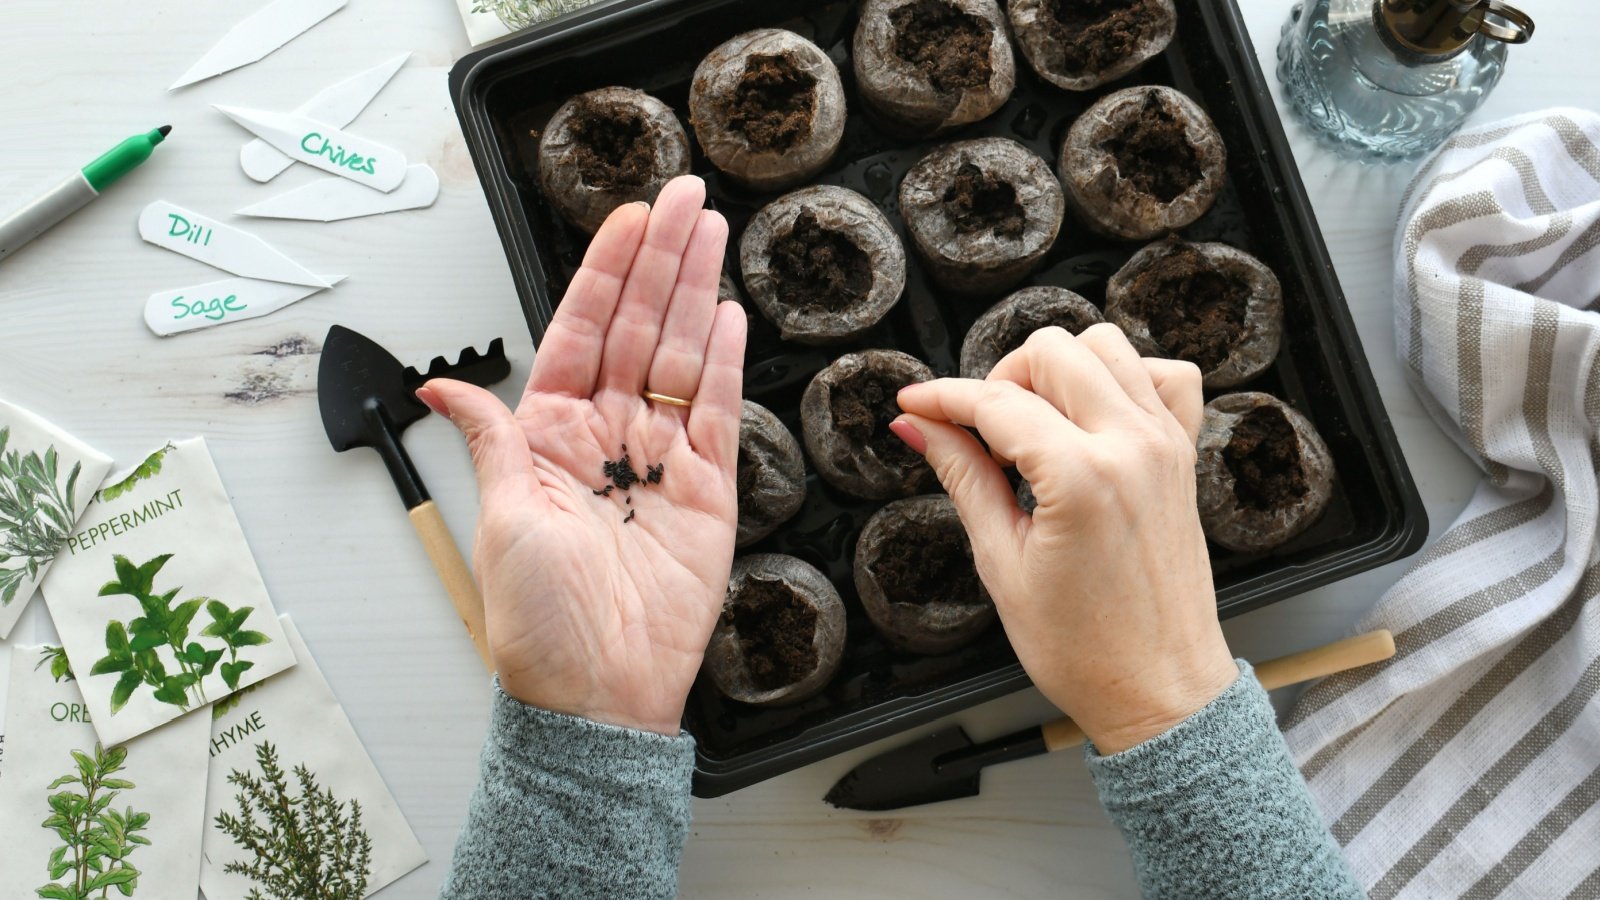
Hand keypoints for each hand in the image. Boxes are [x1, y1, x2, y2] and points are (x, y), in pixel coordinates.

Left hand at [418, 176, 745, 735]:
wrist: (597, 693)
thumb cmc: (539, 623)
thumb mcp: (501, 519)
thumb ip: (491, 439)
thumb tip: (439, 388)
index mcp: (548, 434)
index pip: (579, 330)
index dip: (605, 272)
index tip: (628, 219)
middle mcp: (605, 437)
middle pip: (636, 327)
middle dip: (661, 259)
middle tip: (685, 198)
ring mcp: (660, 460)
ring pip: (679, 354)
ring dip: (695, 291)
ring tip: (711, 231)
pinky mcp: (707, 490)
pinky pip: (715, 411)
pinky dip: (723, 360)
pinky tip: (729, 312)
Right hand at [891, 324, 1236, 753]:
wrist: (1159, 689)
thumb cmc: (1085, 649)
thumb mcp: (1002, 562)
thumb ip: (962, 476)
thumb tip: (919, 427)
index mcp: (1081, 478)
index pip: (995, 402)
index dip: (942, 398)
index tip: (913, 404)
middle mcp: (1131, 447)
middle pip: (1052, 352)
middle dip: (1000, 378)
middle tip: (978, 432)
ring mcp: (1165, 446)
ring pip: (1107, 346)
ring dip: (1058, 370)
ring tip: (1032, 423)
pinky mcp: (1183, 456)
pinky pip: (1164, 376)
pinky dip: (1124, 376)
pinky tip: (1091, 415)